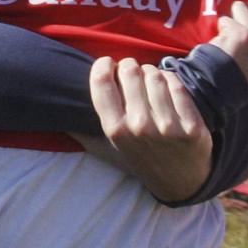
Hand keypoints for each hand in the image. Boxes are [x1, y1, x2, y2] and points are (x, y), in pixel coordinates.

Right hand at [89, 56, 212, 203]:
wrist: (182, 184)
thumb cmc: (142, 160)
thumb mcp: (111, 151)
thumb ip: (85, 134)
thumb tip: (55, 120)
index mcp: (115, 131)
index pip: (101, 83)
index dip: (103, 65)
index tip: (108, 64)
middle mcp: (140, 127)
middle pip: (130, 72)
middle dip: (130, 67)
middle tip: (132, 72)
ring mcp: (168, 127)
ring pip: (155, 75)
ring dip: (152, 73)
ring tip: (151, 81)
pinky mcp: (192, 127)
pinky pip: (178, 86)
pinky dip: (172, 80)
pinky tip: (168, 88)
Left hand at [213, 0, 247, 95]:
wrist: (217, 94)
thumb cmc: (233, 81)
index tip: (244, 35)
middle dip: (243, 20)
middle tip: (234, 42)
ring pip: (242, 9)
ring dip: (231, 22)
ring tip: (227, 43)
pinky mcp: (243, 36)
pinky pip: (226, 20)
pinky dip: (219, 30)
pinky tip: (219, 46)